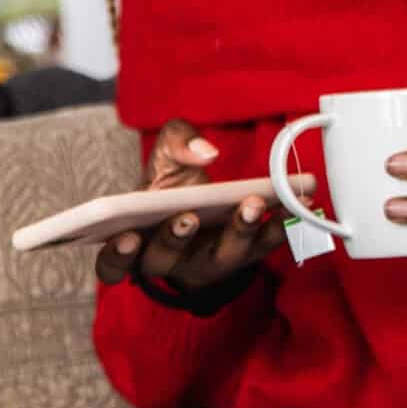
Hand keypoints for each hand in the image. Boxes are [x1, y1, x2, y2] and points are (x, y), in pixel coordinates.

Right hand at [92, 119, 283, 293]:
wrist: (204, 201)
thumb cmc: (172, 184)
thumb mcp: (166, 155)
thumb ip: (175, 142)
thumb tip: (204, 152)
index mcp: (133, 242)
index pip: (111, 265)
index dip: (116, 257)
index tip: (126, 237)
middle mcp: (168, 261)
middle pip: (163, 263)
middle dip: (173, 240)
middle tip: (187, 217)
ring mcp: (208, 263)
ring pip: (220, 260)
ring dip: (237, 232)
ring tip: (252, 203)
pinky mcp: (245, 255)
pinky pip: (263, 248)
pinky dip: (279, 228)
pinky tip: (295, 205)